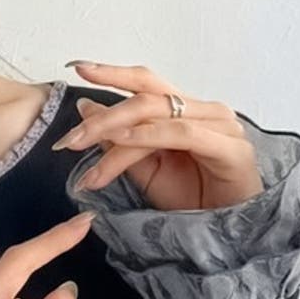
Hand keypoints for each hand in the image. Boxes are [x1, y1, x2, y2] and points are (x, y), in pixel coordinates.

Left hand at [53, 62, 264, 210]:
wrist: (228, 233)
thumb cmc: (193, 201)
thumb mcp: (146, 172)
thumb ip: (119, 143)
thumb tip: (86, 109)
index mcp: (186, 111)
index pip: (146, 83)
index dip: (112, 72)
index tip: (77, 65)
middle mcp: (204, 110)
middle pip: (147, 97)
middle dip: (103, 117)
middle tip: (69, 139)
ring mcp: (220, 125)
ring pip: (157, 115)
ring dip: (115, 133)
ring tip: (83, 148)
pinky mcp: (230, 147)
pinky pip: (181, 134)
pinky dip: (148, 136)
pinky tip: (121, 142)